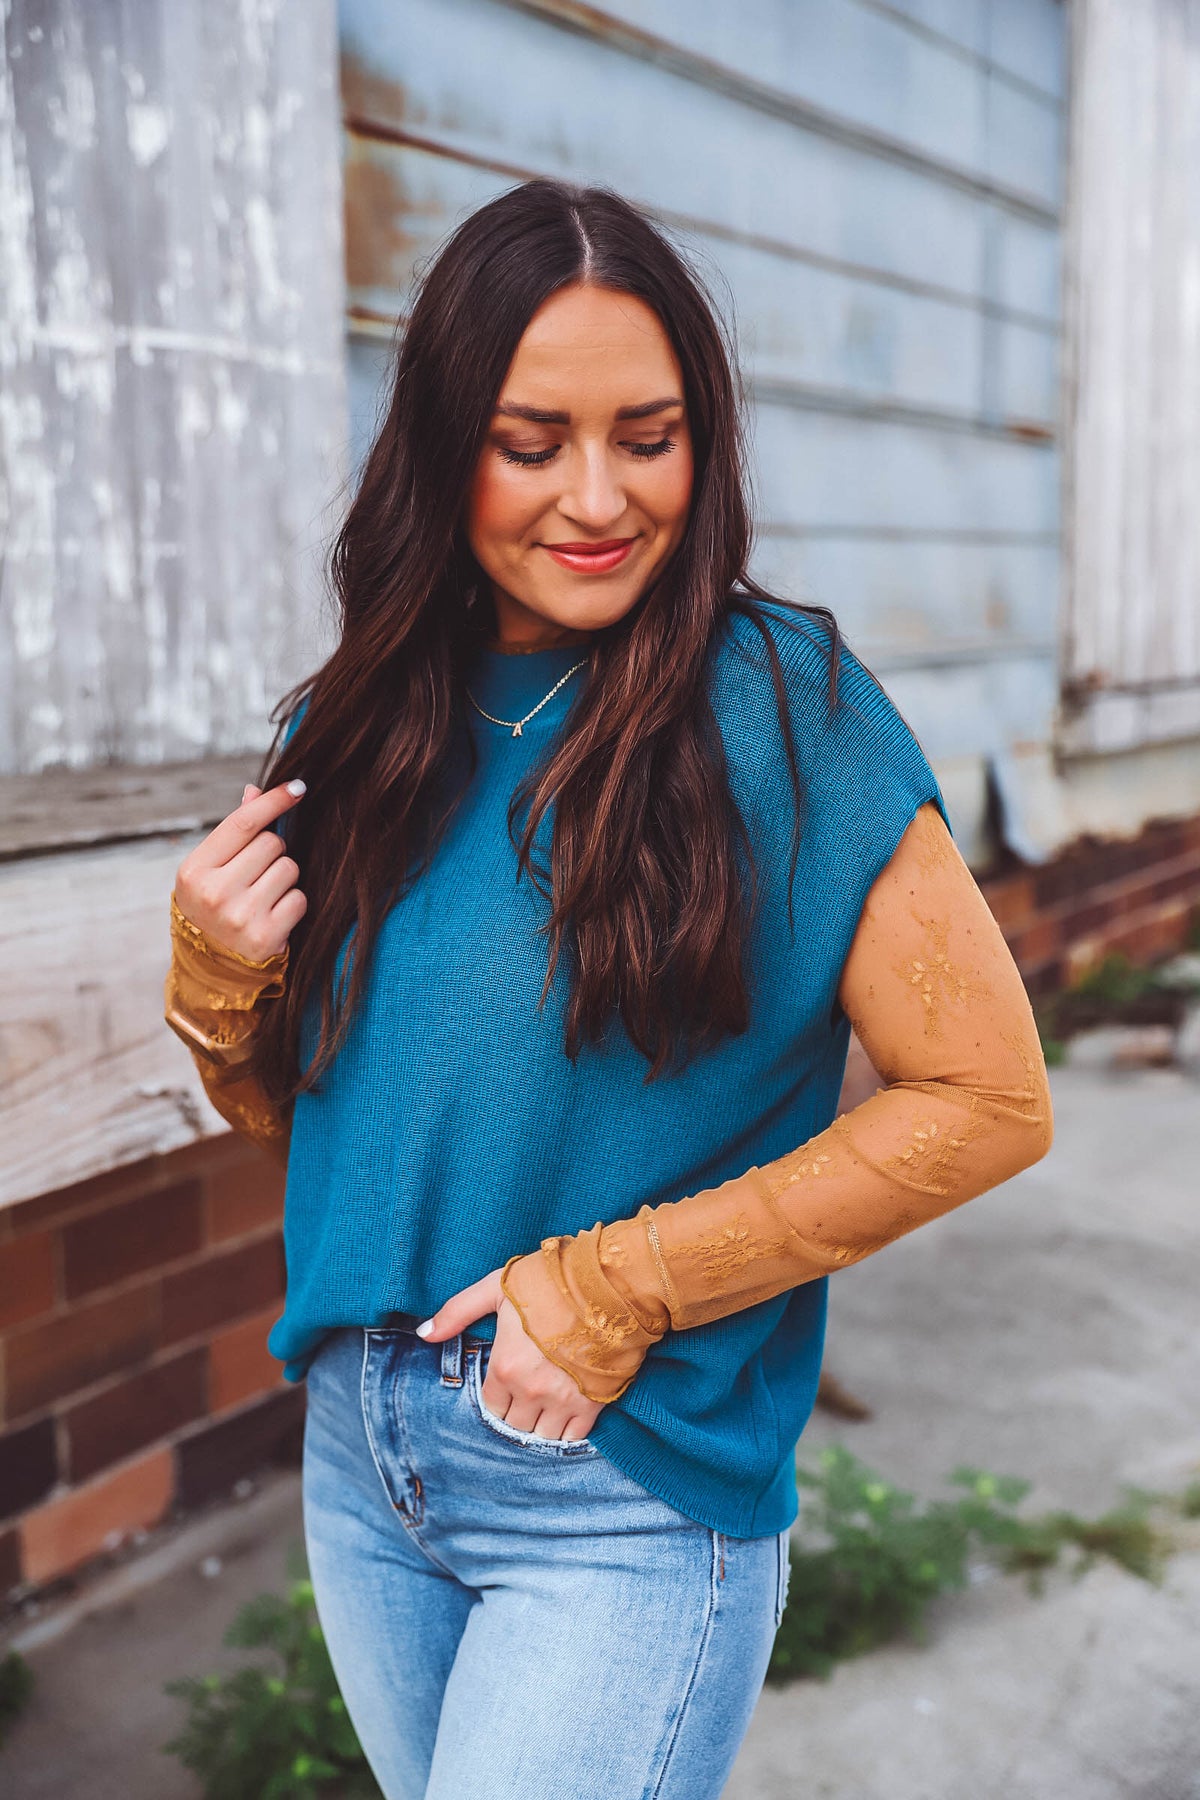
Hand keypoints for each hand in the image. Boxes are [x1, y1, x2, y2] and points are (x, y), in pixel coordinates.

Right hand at [174, 781, 307, 962]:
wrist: (211, 967)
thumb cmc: (212, 907)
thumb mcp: (210, 870)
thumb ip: (234, 832)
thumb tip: (255, 791)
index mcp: (194, 870)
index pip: (243, 824)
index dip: (273, 801)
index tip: (298, 788)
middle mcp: (214, 892)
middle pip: (272, 843)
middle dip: (272, 853)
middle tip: (256, 875)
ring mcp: (240, 916)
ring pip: (289, 868)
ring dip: (284, 879)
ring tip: (263, 897)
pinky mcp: (265, 936)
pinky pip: (299, 898)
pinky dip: (293, 904)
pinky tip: (273, 915)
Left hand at [417, 1267, 604, 1442]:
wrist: (607, 1284)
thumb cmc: (549, 1282)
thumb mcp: (495, 1287)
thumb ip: (457, 1312)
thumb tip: (425, 1333)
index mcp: (504, 1366)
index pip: (492, 1406)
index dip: (499, 1395)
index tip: (510, 1381)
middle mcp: (530, 1390)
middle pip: (516, 1425)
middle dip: (519, 1412)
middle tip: (530, 1393)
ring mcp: (562, 1400)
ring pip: (542, 1436)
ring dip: (542, 1424)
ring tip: (549, 1404)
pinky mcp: (592, 1404)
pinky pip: (573, 1438)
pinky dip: (568, 1432)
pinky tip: (568, 1413)